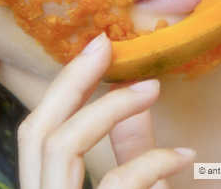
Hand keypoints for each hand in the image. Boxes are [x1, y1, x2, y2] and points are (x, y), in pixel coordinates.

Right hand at [17, 32, 195, 188]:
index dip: (65, 85)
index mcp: (47, 185)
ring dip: (110, 107)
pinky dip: (151, 162)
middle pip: (38, 129)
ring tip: (151, 87)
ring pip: (63, 145)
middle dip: (72, 81)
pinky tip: (182, 156)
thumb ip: (130, 150)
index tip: (97, 47)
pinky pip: (115, 181)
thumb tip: (133, 87)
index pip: (39, 128)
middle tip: (106, 45)